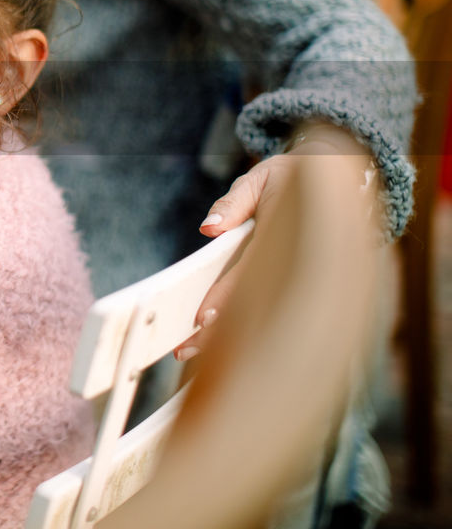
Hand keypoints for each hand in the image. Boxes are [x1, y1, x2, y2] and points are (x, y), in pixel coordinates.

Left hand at [176, 123, 375, 360]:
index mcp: (284, 237)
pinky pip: (274, 308)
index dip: (225, 297)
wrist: (341, 176)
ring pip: (264, 313)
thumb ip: (234, 203)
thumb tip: (208, 229)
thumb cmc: (294, 177)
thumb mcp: (262, 178)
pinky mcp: (307, 284)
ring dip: (233, 336)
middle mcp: (295, 263)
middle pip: (254, 304)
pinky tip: (223, 343)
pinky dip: (250, 327)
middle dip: (222, 330)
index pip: (249, 274)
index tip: (201, 318)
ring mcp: (303, 275)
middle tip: (187, 349)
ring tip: (196, 352)